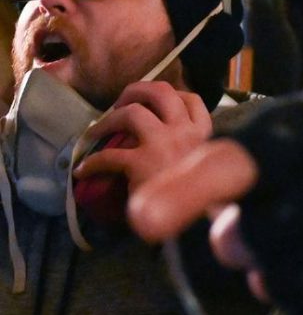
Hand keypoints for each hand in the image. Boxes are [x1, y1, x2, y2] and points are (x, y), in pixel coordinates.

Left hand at [75, 81, 212, 190]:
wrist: (198, 223)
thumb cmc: (204, 202)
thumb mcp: (206, 169)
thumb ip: (195, 156)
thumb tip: (175, 158)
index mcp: (204, 135)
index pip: (192, 100)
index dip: (172, 94)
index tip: (156, 102)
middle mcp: (185, 132)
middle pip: (161, 92)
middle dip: (137, 91)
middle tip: (122, 103)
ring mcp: (163, 143)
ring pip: (132, 112)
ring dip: (109, 119)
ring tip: (96, 130)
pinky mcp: (141, 162)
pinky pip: (109, 155)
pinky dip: (92, 162)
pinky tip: (84, 170)